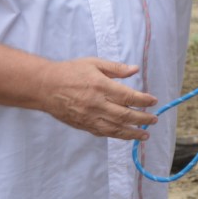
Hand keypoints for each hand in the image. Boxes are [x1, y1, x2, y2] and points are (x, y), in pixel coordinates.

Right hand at [38, 58, 157, 139]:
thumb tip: (135, 69)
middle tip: (154, 120)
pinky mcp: (82, 125)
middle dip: (142, 119)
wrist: (44, 87)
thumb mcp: (94, 63)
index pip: (128, 97)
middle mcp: (96, 104)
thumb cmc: (70, 71)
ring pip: (114, 129)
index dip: (143, 101)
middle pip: (124, 115)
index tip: (154, 101)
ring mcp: (89, 117)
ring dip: (132, 133)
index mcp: (100, 86)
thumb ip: (116, 68)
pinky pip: (102, 132)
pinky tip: (125, 135)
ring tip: (145, 135)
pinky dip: (116, 135)